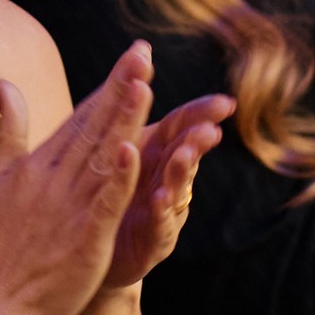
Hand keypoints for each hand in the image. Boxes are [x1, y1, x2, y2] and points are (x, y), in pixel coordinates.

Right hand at [0, 43, 154, 314]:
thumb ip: (9, 129)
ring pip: (102, 157)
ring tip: (142, 85)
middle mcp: (54, 179)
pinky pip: (104, 203)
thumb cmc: (1, 244)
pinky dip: (118, 178)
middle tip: (143, 54)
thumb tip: (5, 84)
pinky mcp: (84, 237)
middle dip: (120, 89)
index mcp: (39, 164)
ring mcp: (69, 207)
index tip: (134, 55)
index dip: (109, 84)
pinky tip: (134, 150)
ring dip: (123, 121)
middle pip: (94, 128)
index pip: (80, 116)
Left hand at [104, 91, 235, 290]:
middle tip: (209, 128)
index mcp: (153, 153)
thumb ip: (124, 113)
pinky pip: (159, 225)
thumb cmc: (106, 197)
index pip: (182, 127)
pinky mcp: (150, 243)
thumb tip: (133, 59)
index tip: (226, 103)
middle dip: (197, 140)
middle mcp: (163, 180)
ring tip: (185, 154)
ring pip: (176, 188)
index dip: (202, 114)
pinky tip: (160, 199)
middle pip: (185, 154)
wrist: (87, 254)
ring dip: (182, 170)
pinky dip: (160, 212)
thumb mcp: (113, 152)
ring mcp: (161, 212)